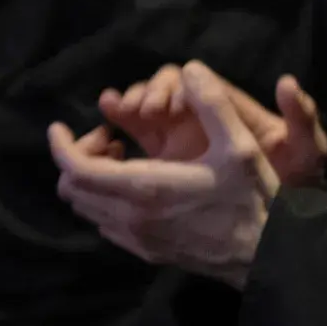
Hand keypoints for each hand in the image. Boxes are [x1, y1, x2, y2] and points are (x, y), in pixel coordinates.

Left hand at [50, 62, 286, 287]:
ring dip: (92, 180)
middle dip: (78, 157)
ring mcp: (136, 239)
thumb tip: (190, 69)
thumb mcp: (240, 146)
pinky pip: (105, 224)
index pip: (76, 168)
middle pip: (72, 188)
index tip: (60, 126)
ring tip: (122, 158)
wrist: (266, 256)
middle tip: (110, 138)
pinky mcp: (146, 252)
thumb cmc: (252, 198)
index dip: (60, 145)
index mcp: (145, 187)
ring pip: (86, 208)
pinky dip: (106, 200)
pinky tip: (137, 186)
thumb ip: (212, 105)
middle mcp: (130, 217)